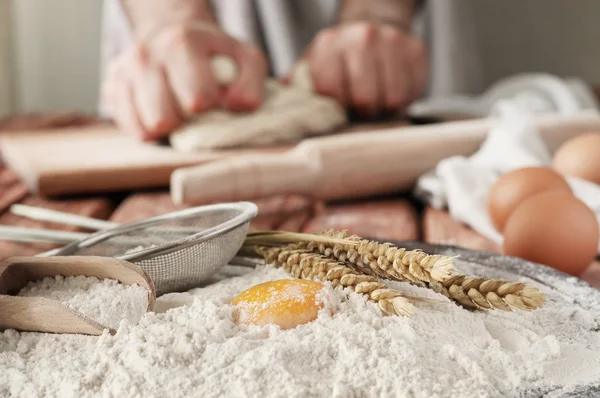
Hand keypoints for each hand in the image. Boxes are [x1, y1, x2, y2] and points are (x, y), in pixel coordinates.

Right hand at [101, 23, 267, 140]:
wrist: (173, 34)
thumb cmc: (214, 54)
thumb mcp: (246, 59)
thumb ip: (252, 85)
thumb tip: (236, 108)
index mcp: (181, 43)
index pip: (197, 100)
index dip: (211, 107)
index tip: (214, 97)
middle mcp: (146, 56)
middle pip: (164, 120)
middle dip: (185, 121)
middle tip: (194, 107)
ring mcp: (124, 73)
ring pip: (145, 130)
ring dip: (168, 127)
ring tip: (178, 109)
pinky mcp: (111, 89)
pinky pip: (132, 130)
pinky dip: (150, 128)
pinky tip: (161, 111)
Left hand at [306, 21, 426, 117]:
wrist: (373, 25)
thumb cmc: (341, 57)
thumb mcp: (312, 67)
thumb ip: (298, 88)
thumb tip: (283, 110)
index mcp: (330, 44)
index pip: (331, 91)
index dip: (336, 107)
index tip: (339, 105)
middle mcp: (362, 38)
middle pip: (365, 99)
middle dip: (362, 111)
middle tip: (360, 107)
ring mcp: (391, 42)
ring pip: (392, 98)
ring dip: (384, 107)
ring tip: (376, 99)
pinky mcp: (415, 50)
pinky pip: (412, 92)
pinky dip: (404, 98)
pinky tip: (391, 89)